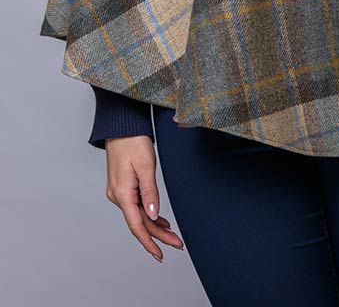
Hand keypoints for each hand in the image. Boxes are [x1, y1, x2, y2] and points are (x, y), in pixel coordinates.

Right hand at [104, 135, 183, 261]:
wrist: (121, 126)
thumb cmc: (134, 142)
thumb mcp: (145, 166)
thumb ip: (150, 192)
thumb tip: (154, 216)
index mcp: (122, 193)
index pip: (136, 225)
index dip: (149, 242)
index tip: (161, 255)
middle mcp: (117, 195)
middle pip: (139, 222)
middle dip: (158, 235)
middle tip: (177, 244)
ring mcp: (119, 191)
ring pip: (138, 214)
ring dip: (154, 225)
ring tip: (172, 235)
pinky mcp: (122, 185)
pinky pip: (136, 205)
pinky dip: (148, 213)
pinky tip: (159, 219)